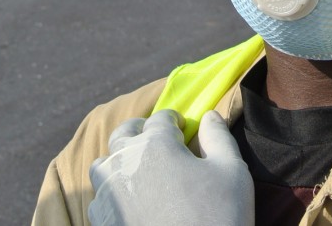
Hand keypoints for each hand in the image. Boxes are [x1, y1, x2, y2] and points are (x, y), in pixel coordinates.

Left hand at [88, 109, 253, 225]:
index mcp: (156, 143)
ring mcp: (108, 192)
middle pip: (124, 133)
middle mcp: (125, 162)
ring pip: (104, 164)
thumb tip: (209, 116)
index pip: (161, 118)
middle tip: (157, 139)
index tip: (183, 128)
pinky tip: (130, 200)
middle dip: (140, 130)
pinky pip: (99, 197)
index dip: (175, 121)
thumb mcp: (232, 171)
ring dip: (119, 159)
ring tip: (139, 169)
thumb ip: (219, 137)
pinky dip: (112, 192)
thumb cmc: (218, 217)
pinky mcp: (102, 220)